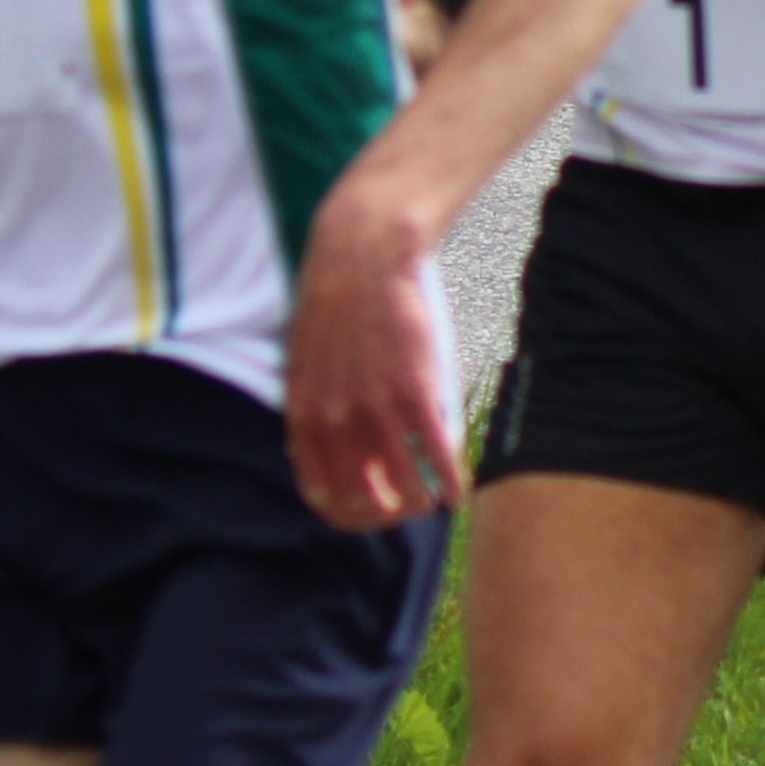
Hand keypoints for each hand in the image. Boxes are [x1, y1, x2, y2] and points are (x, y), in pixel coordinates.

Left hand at [284, 184, 463, 530]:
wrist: (365, 248)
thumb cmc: (342, 302)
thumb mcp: (310, 362)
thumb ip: (317, 408)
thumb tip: (327, 451)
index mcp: (302, 413)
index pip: (321, 494)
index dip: (350, 516)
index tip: (374, 513)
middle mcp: (333, 419)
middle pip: (362, 501)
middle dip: (387, 517)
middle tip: (409, 509)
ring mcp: (375, 406)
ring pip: (404, 487)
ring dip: (424, 504)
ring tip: (436, 500)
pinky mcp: (415, 389)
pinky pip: (438, 457)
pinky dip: (453, 482)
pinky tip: (461, 490)